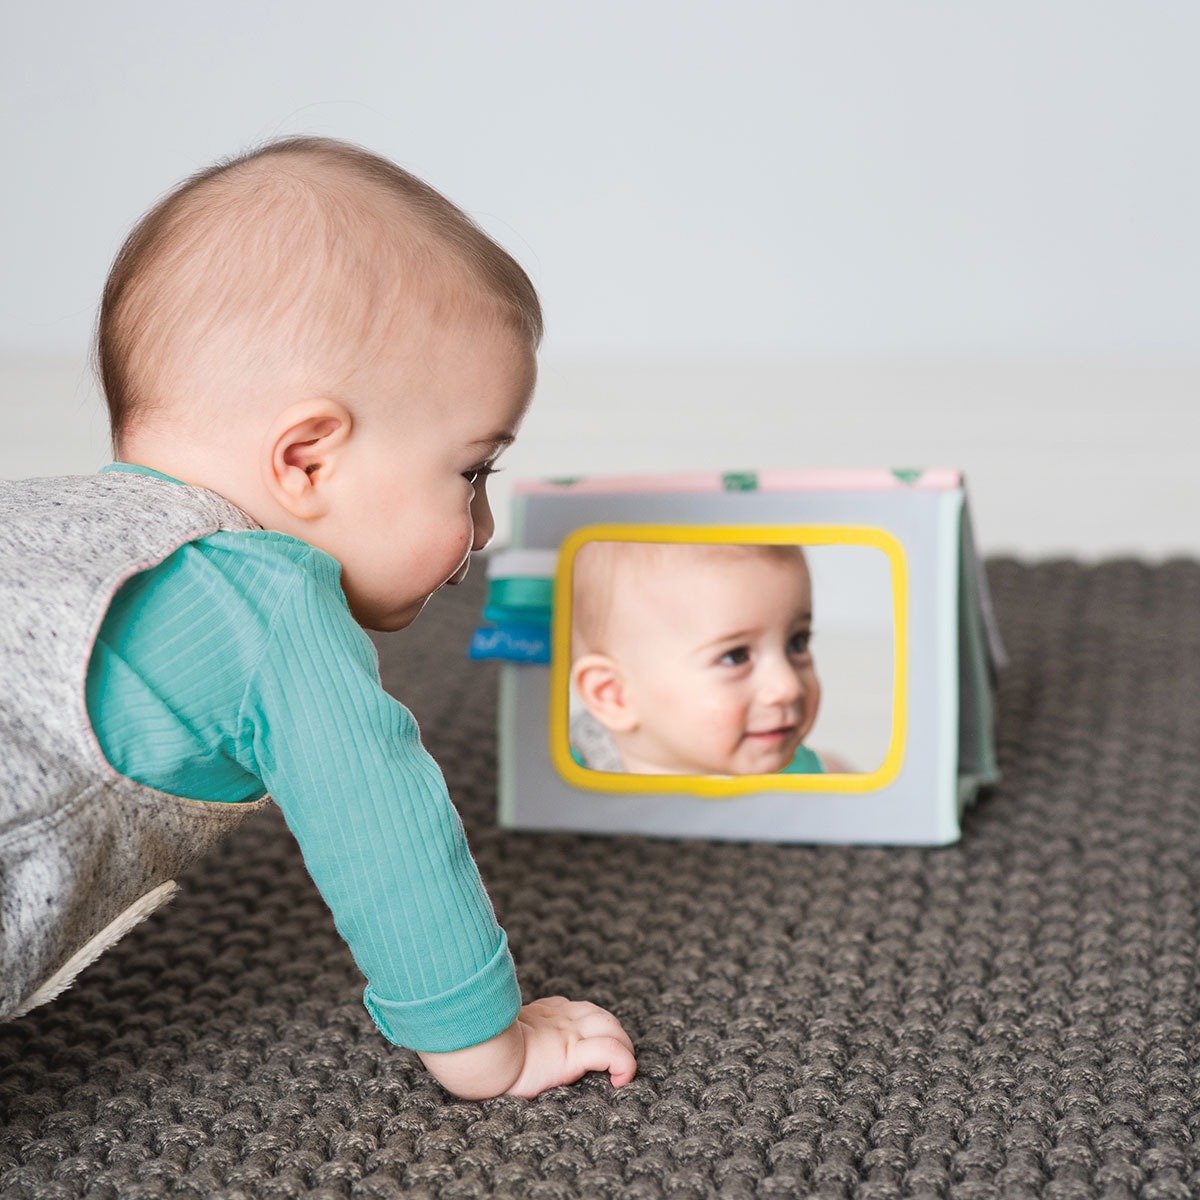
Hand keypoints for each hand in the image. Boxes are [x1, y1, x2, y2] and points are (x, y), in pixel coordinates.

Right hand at [417, 995, 635, 1099]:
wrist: (473, 1052)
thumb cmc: (475, 1046)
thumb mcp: (491, 1035)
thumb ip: (497, 1031)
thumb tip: (471, 1030)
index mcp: (541, 1015)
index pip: (573, 1010)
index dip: (587, 1023)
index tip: (587, 1043)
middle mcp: (558, 1020)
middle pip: (598, 1015)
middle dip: (613, 1032)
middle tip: (616, 1058)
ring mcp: (566, 1034)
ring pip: (611, 1029)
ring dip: (624, 1046)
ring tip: (622, 1070)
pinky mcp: (571, 1053)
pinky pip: (610, 1052)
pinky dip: (624, 1063)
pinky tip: (622, 1079)